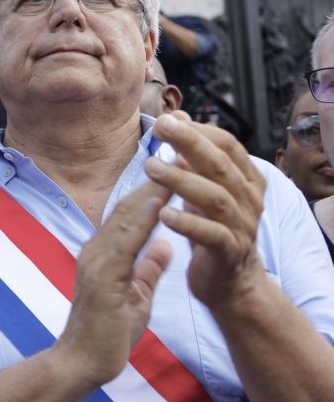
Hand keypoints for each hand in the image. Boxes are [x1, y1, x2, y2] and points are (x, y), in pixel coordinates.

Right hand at [57, 181, 172, 386]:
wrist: (81, 364)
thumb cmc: (107, 335)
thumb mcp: (136, 297)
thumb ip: (147, 269)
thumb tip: (162, 246)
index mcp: (105, 254)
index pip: (130, 213)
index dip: (153, 188)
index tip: (175, 165)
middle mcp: (96, 250)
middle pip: (126, 206)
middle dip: (154, 177)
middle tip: (176, 148)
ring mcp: (96, 262)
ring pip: (125, 216)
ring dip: (151, 188)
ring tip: (173, 163)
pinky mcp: (101, 277)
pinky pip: (124, 241)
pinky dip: (142, 218)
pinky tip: (159, 202)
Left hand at [144, 111, 267, 310]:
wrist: (230, 283)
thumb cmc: (212, 228)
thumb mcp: (205, 188)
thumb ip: (194, 156)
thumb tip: (176, 118)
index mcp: (246, 180)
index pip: (228, 145)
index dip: (199, 131)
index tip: (168, 119)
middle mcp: (249, 200)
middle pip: (221, 166)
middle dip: (190, 144)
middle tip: (161, 129)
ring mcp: (242, 228)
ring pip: (216, 198)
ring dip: (182, 180)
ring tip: (151, 167)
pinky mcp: (229, 254)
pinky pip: (211, 235)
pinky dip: (188, 223)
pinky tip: (164, 214)